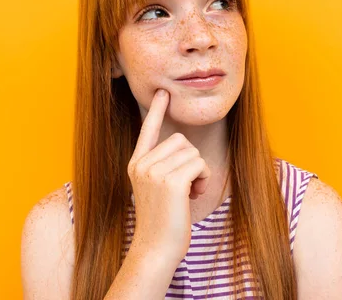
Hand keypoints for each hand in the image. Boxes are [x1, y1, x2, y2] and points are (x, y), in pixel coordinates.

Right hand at [127, 89, 211, 265]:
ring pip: (192, 152)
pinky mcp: (170, 181)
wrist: (155, 249)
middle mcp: (142, 164)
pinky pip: (199, 164)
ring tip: (190, 193)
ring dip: (200, 171)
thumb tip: (185, 148)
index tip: (162, 92)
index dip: (156, 110)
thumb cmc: (162, 222)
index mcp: (137, 164)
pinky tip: (195, 195)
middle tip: (188, 185)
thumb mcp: (157, 189)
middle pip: (181, 139)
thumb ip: (164, 167)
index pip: (147, 130)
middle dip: (192, 160)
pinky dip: (204, 178)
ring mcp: (154, 172)